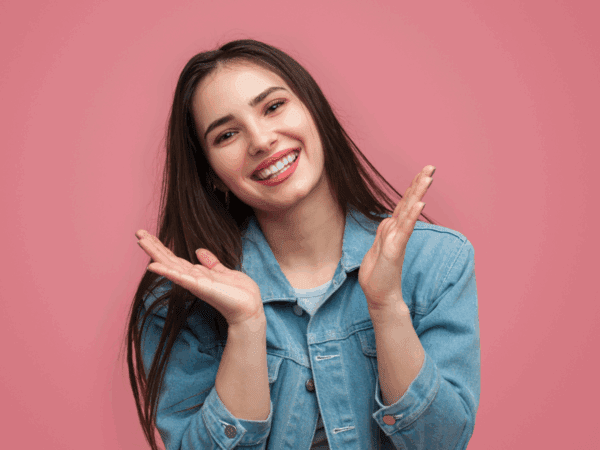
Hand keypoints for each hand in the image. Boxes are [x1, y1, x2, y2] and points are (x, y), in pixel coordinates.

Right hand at [135, 230, 264, 326]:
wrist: (249, 307)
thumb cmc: (238, 292)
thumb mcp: (223, 271)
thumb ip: (211, 263)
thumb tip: (199, 251)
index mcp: (197, 273)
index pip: (174, 258)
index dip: (161, 246)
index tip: (147, 234)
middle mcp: (192, 278)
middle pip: (168, 260)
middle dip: (153, 246)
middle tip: (138, 232)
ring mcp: (194, 283)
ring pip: (170, 266)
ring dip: (155, 254)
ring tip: (141, 241)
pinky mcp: (200, 287)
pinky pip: (180, 278)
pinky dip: (166, 271)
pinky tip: (152, 266)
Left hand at [358, 165, 435, 315]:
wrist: (379, 297)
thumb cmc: (377, 275)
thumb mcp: (376, 248)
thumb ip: (385, 233)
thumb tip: (390, 221)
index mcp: (392, 229)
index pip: (403, 203)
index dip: (413, 187)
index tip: (423, 171)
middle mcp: (396, 231)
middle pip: (409, 202)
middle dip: (420, 183)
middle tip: (431, 167)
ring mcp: (397, 239)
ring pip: (408, 211)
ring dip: (418, 193)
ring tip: (428, 177)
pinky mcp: (395, 249)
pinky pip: (404, 229)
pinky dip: (411, 215)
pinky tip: (419, 203)